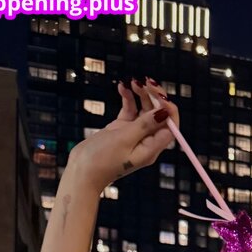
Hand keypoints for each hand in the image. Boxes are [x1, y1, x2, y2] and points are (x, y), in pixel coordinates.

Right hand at [66, 77, 179, 192]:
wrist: (82, 170)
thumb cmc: (102, 160)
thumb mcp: (124, 139)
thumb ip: (144, 125)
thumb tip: (164, 113)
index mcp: (152, 148)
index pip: (170, 127)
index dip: (168, 109)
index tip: (158, 95)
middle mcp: (146, 142)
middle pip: (159, 116)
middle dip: (155, 97)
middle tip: (145, 82)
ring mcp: (134, 135)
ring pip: (145, 111)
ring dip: (141, 95)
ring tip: (133, 81)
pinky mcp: (122, 130)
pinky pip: (130, 111)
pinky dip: (128, 99)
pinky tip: (122, 87)